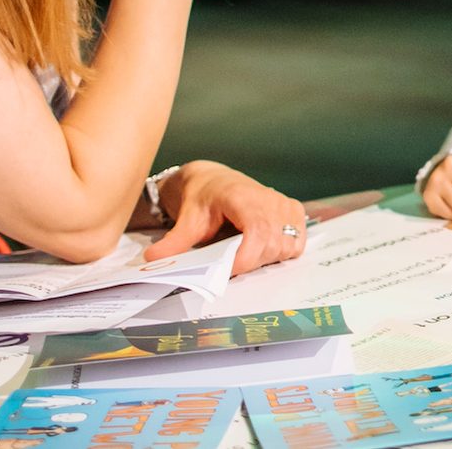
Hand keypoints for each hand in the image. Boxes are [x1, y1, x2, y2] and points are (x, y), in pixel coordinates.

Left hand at [144, 161, 307, 274]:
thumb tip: (154, 261)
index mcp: (243, 197)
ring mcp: (285, 205)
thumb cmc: (203, 198)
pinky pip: (297, 242)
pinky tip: (262, 246)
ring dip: (267, 258)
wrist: (214, 181)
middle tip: (231, 261)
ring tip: (245, 251)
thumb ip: (174, 242)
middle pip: (272, 245)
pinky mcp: (295, 212)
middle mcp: (269, 199)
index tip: (229, 270)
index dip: (247, 257)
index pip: (258, 232)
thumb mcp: (186, 219)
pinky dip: (281, 251)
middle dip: (252, 262)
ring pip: (287, 246)